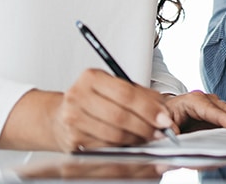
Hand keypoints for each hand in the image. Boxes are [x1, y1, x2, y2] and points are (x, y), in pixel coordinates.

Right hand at [0, 69, 178, 151]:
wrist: (61, 115)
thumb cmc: (94, 100)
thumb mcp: (116, 88)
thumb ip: (142, 95)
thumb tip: (164, 111)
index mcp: (91, 77)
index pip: (126, 93)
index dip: (148, 108)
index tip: (164, 118)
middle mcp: (78, 96)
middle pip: (120, 116)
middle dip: (145, 127)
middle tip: (160, 132)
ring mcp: (73, 119)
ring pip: (114, 135)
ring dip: (137, 139)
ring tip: (148, 138)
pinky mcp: (73, 140)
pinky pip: (105, 147)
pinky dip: (123, 148)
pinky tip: (131, 143)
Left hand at [167, 90, 225, 132]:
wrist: (164, 119)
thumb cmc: (163, 121)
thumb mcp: (160, 125)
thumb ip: (167, 130)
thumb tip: (175, 136)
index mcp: (188, 101)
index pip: (206, 107)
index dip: (220, 117)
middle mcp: (203, 101)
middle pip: (223, 108)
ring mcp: (213, 107)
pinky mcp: (218, 115)